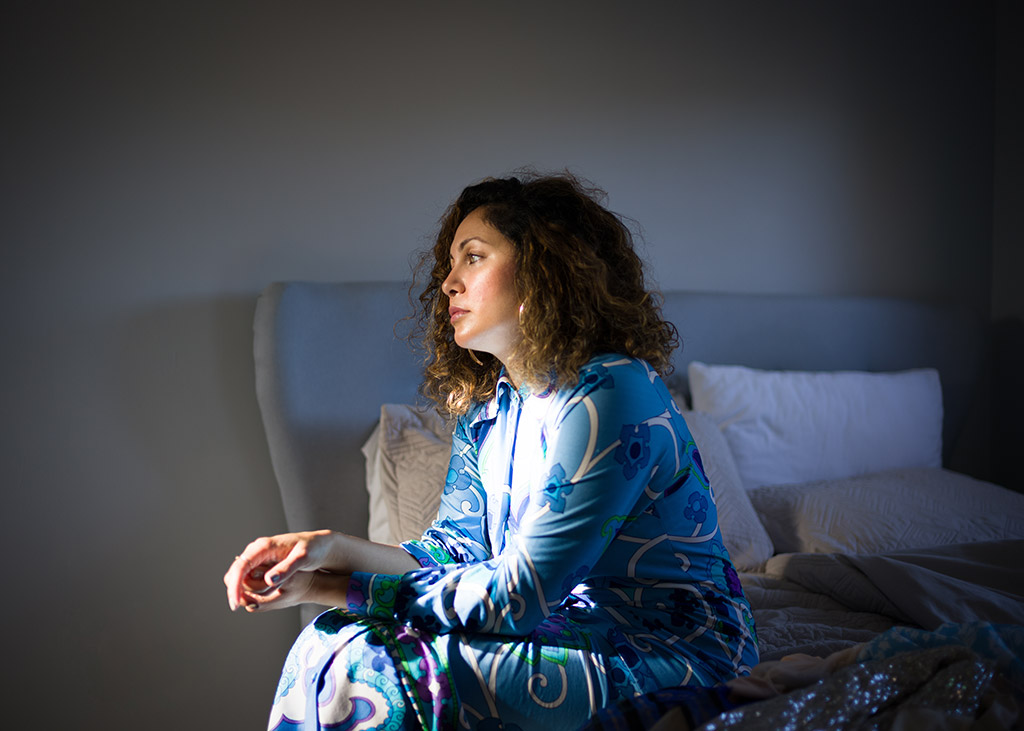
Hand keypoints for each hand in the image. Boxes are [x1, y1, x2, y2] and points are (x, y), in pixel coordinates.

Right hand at [224, 530, 345, 611]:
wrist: (319, 544)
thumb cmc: (313, 549)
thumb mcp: (303, 558)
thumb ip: (286, 568)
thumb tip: (268, 580)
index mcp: (264, 546)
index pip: (241, 566)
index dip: (235, 586)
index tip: (235, 603)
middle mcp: (258, 549)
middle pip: (235, 571)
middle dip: (235, 590)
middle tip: (237, 607)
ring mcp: (258, 555)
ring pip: (239, 574)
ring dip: (240, 589)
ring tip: (249, 602)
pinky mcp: (262, 561)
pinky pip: (247, 575)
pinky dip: (246, 587)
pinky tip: (254, 597)